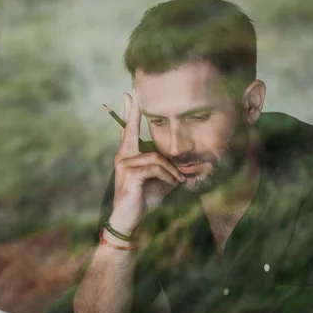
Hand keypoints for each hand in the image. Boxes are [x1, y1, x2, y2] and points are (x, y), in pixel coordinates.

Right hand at [110, 90, 185, 233]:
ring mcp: (124, 165)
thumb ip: (170, 169)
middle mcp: (123, 157)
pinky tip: (173, 183)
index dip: (129, 114)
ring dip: (171, 169)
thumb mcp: (161, 181)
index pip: (128, 131)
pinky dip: (168, 175)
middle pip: (131, 131)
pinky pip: (155, 168)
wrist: (130, 220)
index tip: (129, 96)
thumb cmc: (143, 199)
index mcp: (129, 156)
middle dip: (133, 112)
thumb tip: (189, 163)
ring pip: (155, 157)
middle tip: (132, 93)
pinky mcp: (129, 175)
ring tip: (178, 180)